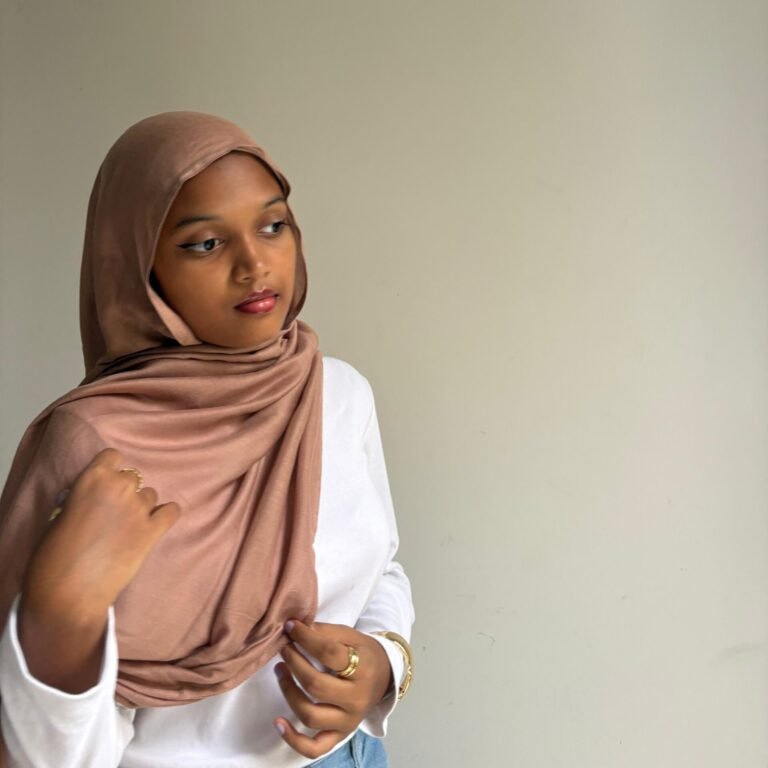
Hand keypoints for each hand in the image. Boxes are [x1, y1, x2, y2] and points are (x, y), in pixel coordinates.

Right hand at [23, 448, 179, 618]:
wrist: (68, 593)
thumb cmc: (53, 556)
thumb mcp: (60, 516)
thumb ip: (81, 499)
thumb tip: (88, 497)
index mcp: (92, 479)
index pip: (113, 456)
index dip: (109, 470)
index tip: (105, 485)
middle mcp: (120, 487)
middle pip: (133, 477)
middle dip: (124, 492)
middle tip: (113, 514)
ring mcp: (139, 509)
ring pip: (150, 495)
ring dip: (141, 506)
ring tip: (128, 527)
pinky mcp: (153, 531)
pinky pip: (172, 511)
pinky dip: (165, 516)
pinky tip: (156, 525)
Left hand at [274, 621, 392, 758]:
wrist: (385, 677)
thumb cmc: (365, 654)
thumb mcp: (352, 636)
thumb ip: (326, 632)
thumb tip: (297, 628)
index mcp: (363, 669)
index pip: (329, 653)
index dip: (306, 638)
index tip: (291, 627)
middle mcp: (356, 699)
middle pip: (315, 685)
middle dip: (294, 662)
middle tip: (285, 648)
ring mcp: (348, 721)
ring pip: (310, 715)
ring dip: (288, 691)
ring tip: (280, 670)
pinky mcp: (339, 736)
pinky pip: (314, 748)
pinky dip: (293, 739)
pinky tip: (278, 722)